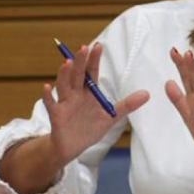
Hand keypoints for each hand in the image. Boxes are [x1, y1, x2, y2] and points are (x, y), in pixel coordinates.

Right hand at [43, 43, 148, 164]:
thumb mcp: (111, 117)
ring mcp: (65, 103)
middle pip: (77, 75)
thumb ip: (127, 105)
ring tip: (67, 63)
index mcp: (88, 93)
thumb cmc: (89, 129)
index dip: (94, 60)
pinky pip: (51, 104)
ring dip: (64, 74)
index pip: (91, 72)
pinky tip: (46, 87)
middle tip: (83, 48)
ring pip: (63, 86)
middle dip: (80, 62)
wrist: (73, 148)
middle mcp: (75, 94)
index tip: (98, 46)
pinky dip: (47, 96)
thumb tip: (147, 94)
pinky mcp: (56, 115)